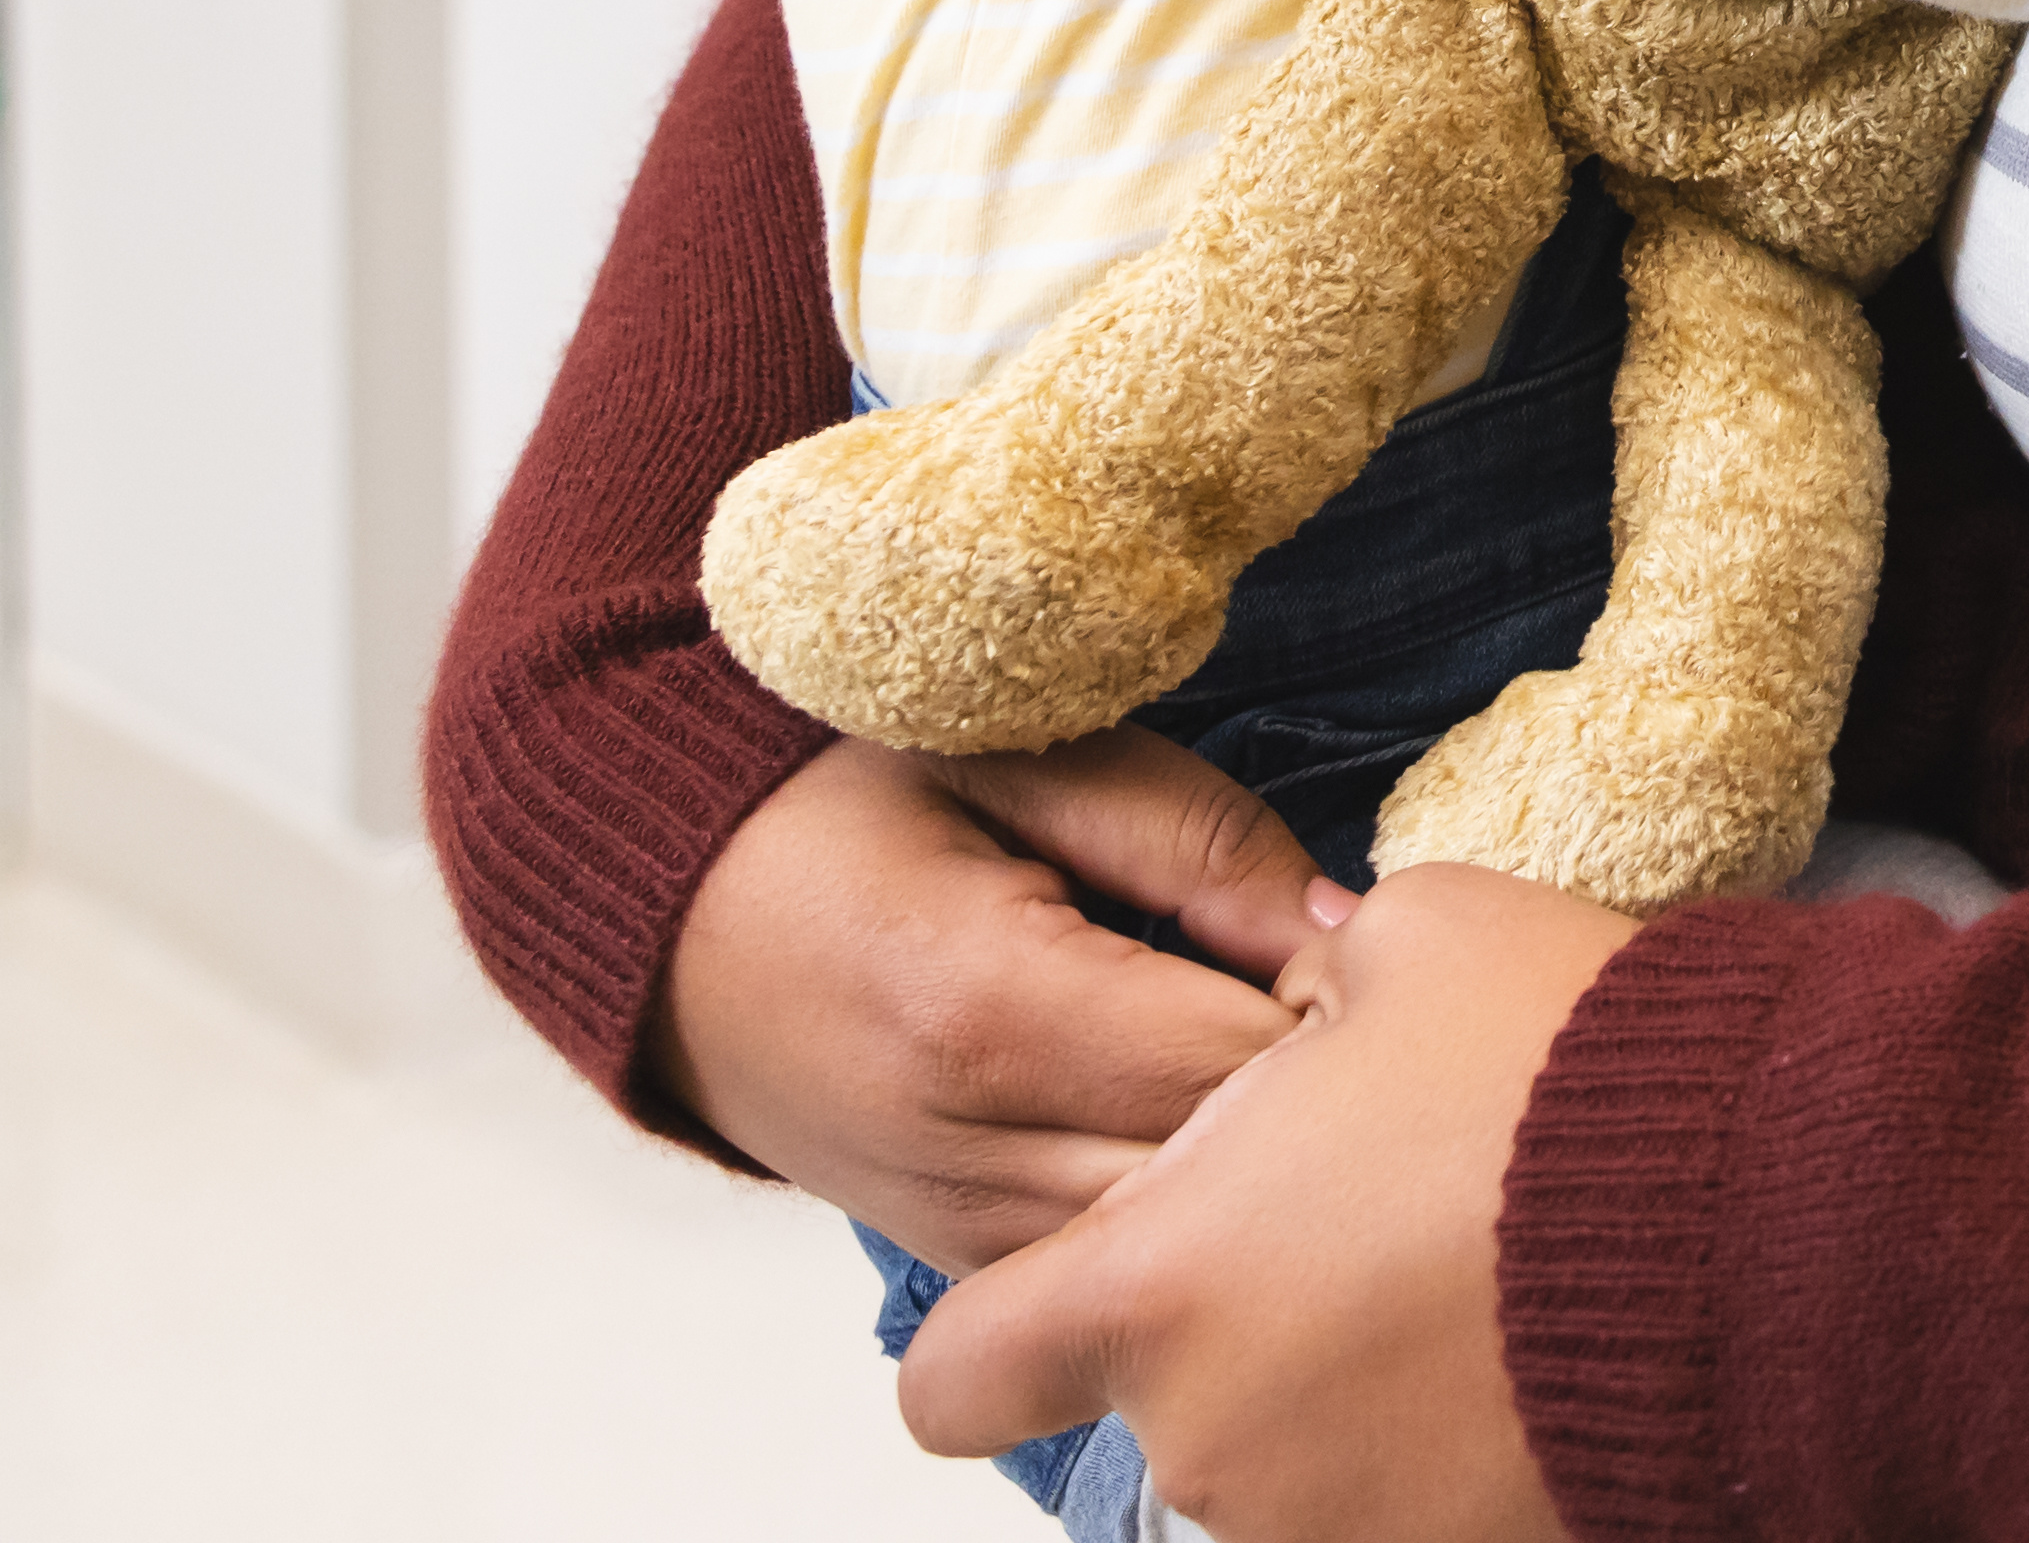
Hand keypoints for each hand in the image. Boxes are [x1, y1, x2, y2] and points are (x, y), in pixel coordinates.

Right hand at [653, 731, 1333, 1277]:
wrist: (663, 905)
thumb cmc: (839, 802)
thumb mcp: (1021, 759)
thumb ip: (1194, 836)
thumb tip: (1346, 927)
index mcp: (989, 1008)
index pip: (1237, 1064)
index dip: (1335, 1011)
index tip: (1365, 952)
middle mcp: (966, 1147)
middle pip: (1219, 1182)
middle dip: (1312, 1108)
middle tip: (1344, 1014)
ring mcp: (949, 1221)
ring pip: (1168, 1249)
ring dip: (1249, 1173)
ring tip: (1267, 1061)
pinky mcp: (947, 1254)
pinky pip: (1103, 1269)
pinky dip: (1171, 1211)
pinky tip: (1194, 1123)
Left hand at [900, 866, 1632, 1542]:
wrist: (1767, 1212)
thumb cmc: (1563, 1064)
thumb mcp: (1419, 941)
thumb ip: (1316, 985)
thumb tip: (1319, 992)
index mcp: (1156, 1288)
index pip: (959, 1380)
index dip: (1004, 1336)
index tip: (1089, 1286)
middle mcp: (1210, 1440)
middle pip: (1160, 1412)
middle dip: (1242, 1333)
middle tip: (1373, 1230)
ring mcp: (1331, 1524)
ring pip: (1286, 1465)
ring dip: (1347, 1393)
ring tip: (1478, 1286)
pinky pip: (1408, 1504)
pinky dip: (1448, 1445)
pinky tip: (1530, 1354)